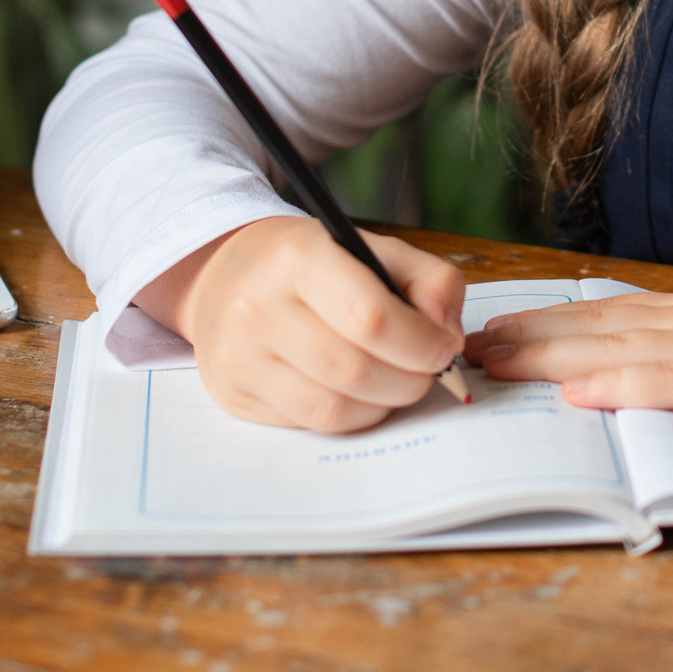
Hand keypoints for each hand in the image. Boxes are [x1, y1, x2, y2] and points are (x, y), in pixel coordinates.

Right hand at [138, 218, 465, 433]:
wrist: (224, 275)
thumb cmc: (310, 263)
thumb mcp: (373, 248)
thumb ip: (429, 280)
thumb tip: (448, 336)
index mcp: (298, 258)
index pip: (370, 317)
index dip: (420, 343)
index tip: (444, 349)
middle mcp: (259, 308)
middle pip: (354, 371)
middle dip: (409, 381)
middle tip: (428, 373)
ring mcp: (240, 357)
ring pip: (332, 408)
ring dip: (382, 404)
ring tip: (394, 381)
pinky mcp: (234, 394)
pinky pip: (309, 423)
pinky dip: (349, 415)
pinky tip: (358, 392)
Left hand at [465, 278, 672, 429]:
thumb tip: (659, 364)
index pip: (607, 314)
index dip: (547, 321)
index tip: (496, 328)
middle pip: (593, 326)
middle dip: (526, 337)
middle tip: (465, 347)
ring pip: (614, 348)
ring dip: (547, 355)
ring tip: (492, 363)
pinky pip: (671, 383)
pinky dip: (621, 385)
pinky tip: (578, 392)